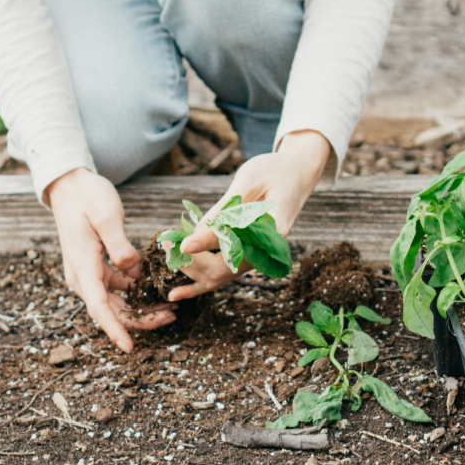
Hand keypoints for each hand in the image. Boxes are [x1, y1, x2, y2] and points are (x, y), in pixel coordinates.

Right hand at [48, 168, 175, 351]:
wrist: (69, 187)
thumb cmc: (87, 198)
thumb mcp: (106, 216)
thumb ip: (120, 246)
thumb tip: (134, 273)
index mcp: (82, 266)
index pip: (99, 307)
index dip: (115, 329)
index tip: (129, 348)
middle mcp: (82, 276)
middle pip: (110, 311)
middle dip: (140, 320)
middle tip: (171, 316)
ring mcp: (88, 274)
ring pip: (115, 303)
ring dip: (141, 309)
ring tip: (170, 308)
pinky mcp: (96, 269)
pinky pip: (116, 290)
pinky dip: (136, 294)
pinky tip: (155, 290)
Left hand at [169, 130, 329, 300]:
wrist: (298, 174)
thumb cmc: (275, 170)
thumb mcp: (250, 181)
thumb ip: (224, 209)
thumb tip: (195, 234)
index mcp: (272, 232)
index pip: (235, 246)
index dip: (205, 245)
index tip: (181, 243)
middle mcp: (264, 252)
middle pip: (222, 270)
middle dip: (191, 260)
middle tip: (166, 241)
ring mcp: (255, 258)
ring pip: (218, 278)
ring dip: (190, 270)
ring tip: (166, 252)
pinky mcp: (245, 257)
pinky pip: (221, 277)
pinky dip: (197, 286)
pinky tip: (175, 294)